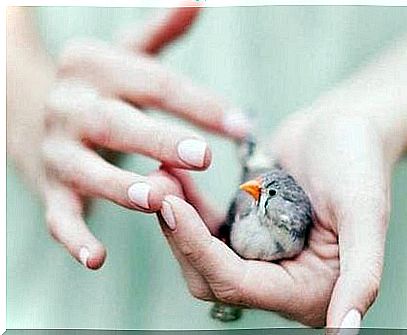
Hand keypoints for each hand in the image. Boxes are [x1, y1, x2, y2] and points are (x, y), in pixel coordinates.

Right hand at [39, 8, 249, 269]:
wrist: (32, 109)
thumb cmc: (101, 84)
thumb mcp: (126, 53)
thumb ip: (162, 32)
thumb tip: (199, 1)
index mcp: (94, 66)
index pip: (155, 84)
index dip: (199, 105)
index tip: (241, 126)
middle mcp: (70, 105)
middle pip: (118, 123)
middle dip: (159, 141)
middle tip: (203, 158)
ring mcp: (56, 149)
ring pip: (86, 169)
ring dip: (120, 186)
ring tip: (157, 199)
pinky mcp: (48, 188)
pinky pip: (58, 215)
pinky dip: (74, 237)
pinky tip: (97, 258)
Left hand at [158, 100, 391, 328]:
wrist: (345, 128)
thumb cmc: (359, 162)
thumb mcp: (366, 212)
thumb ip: (363, 275)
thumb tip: (347, 332)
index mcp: (313, 292)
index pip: (239, 285)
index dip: (199, 250)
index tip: (169, 205)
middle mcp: (285, 284)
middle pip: (211, 277)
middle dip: (180, 234)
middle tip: (154, 186)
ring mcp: (262, 260)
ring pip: (201, 256)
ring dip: (176, 219)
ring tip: (160, 176)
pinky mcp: (247, 236)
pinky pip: (205, 232)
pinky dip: (188, 208)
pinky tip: (174, 177)